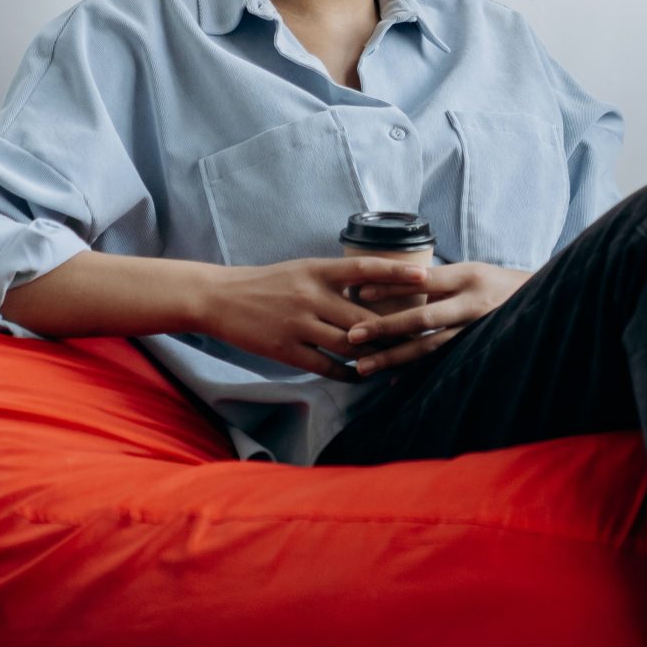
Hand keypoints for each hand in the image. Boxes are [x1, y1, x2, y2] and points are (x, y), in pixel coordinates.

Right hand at [192, 256, 439, 378]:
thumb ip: (335, 279)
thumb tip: (373, 290)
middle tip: (422, 337)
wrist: (220, 298)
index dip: (396, 272)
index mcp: (318, 271)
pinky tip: (360, 378)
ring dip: (374, 356)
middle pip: (365, 317)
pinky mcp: (286, 349)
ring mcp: (299, 324)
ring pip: (349, 344)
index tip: (426, 275)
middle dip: (394, 330)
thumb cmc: (268, 283)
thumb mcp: (302, 270)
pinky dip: (346, 374)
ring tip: (396, 362)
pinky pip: (325, 366)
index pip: (364, 268)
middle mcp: (311, 296)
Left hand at [341, 258, 531, 371]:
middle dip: (385, 328)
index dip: (391, 285)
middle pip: (422, 318)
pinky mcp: (479, 349)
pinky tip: (395, 382)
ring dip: (395, 358)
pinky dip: (418, 373)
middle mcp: (472, 303)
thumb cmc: (496, 284)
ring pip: (430, 347)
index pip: (422, 280)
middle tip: (352, 336)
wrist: (543, 301)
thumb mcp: (470, 273)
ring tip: (365, 367)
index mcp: (467, 276)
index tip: (359, 292)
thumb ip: (438, 282)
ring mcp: (476, 330)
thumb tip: (395, 284)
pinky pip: (443, 363)